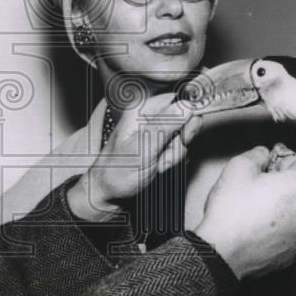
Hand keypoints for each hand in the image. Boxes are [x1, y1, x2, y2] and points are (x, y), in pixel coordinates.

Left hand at [67, 93, 199, 221]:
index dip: (187, 117)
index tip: (184, 135)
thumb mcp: (143, 148)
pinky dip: (171, 161)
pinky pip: (178, 149)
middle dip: (178, 142)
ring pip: (182, 138)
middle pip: (184, 121)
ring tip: (156, 164)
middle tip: (164, 155)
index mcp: (141, 110)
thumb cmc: (117, 172)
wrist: (109, 194)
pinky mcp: (159, 145)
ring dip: (174, 155)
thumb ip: (165, 126)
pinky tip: (157, 168)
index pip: (177, 101)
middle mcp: (148, 118)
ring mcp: (154, 132)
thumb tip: (186, 106)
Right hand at [194, 145, 295, 279]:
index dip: (282, 161)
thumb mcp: (238, 167)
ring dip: (283, 208)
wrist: (222, 251)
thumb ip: (257, 154)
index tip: (267, 167)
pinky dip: (278, 229)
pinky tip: (258, 227)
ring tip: (256, 210)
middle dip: (284, 185)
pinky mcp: (293, 254)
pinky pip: (290, 233)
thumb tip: (264, 155)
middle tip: (259, 188)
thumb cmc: (231, 210)